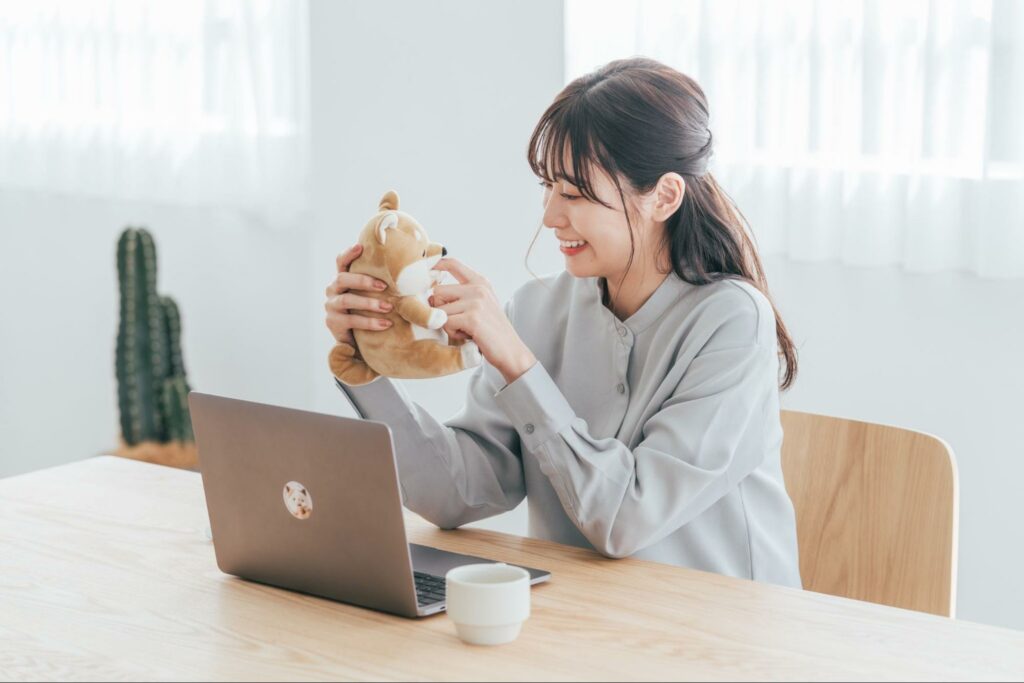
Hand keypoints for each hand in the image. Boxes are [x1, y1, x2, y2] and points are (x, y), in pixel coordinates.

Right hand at [324, 244, 393, 347]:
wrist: (357, 340)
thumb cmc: (369, 311)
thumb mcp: (374, 295)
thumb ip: (382, 283)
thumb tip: (412, 269)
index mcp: (343, 279)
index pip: (341, 262)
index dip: (348, 254)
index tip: (360, 247)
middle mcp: (333, 290)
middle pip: (342, 278)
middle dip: (363, 280)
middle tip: (384, 285)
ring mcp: (331, 306)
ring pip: (346, 300)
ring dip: (368, 302)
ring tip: (388, 307)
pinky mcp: (333, 323)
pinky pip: (350, 320)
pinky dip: (369, 322)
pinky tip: (385, 324)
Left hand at [430, 257, 536, 383]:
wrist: (511, 350)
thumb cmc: (491, 330)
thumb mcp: (480, 305)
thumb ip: (461, 295)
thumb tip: (431, 295)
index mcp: (480, 282)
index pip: (453, 264)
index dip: (436, 264)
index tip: (427, 269)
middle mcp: (478, 288)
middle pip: (438, 291)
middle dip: (441, 309)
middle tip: (458, 322)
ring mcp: (476, 302)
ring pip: (440, 310)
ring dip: (448, 324)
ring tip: (466, 330)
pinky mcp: (472, 318)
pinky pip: (445, 323)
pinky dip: (453, 333)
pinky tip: (468, 336)